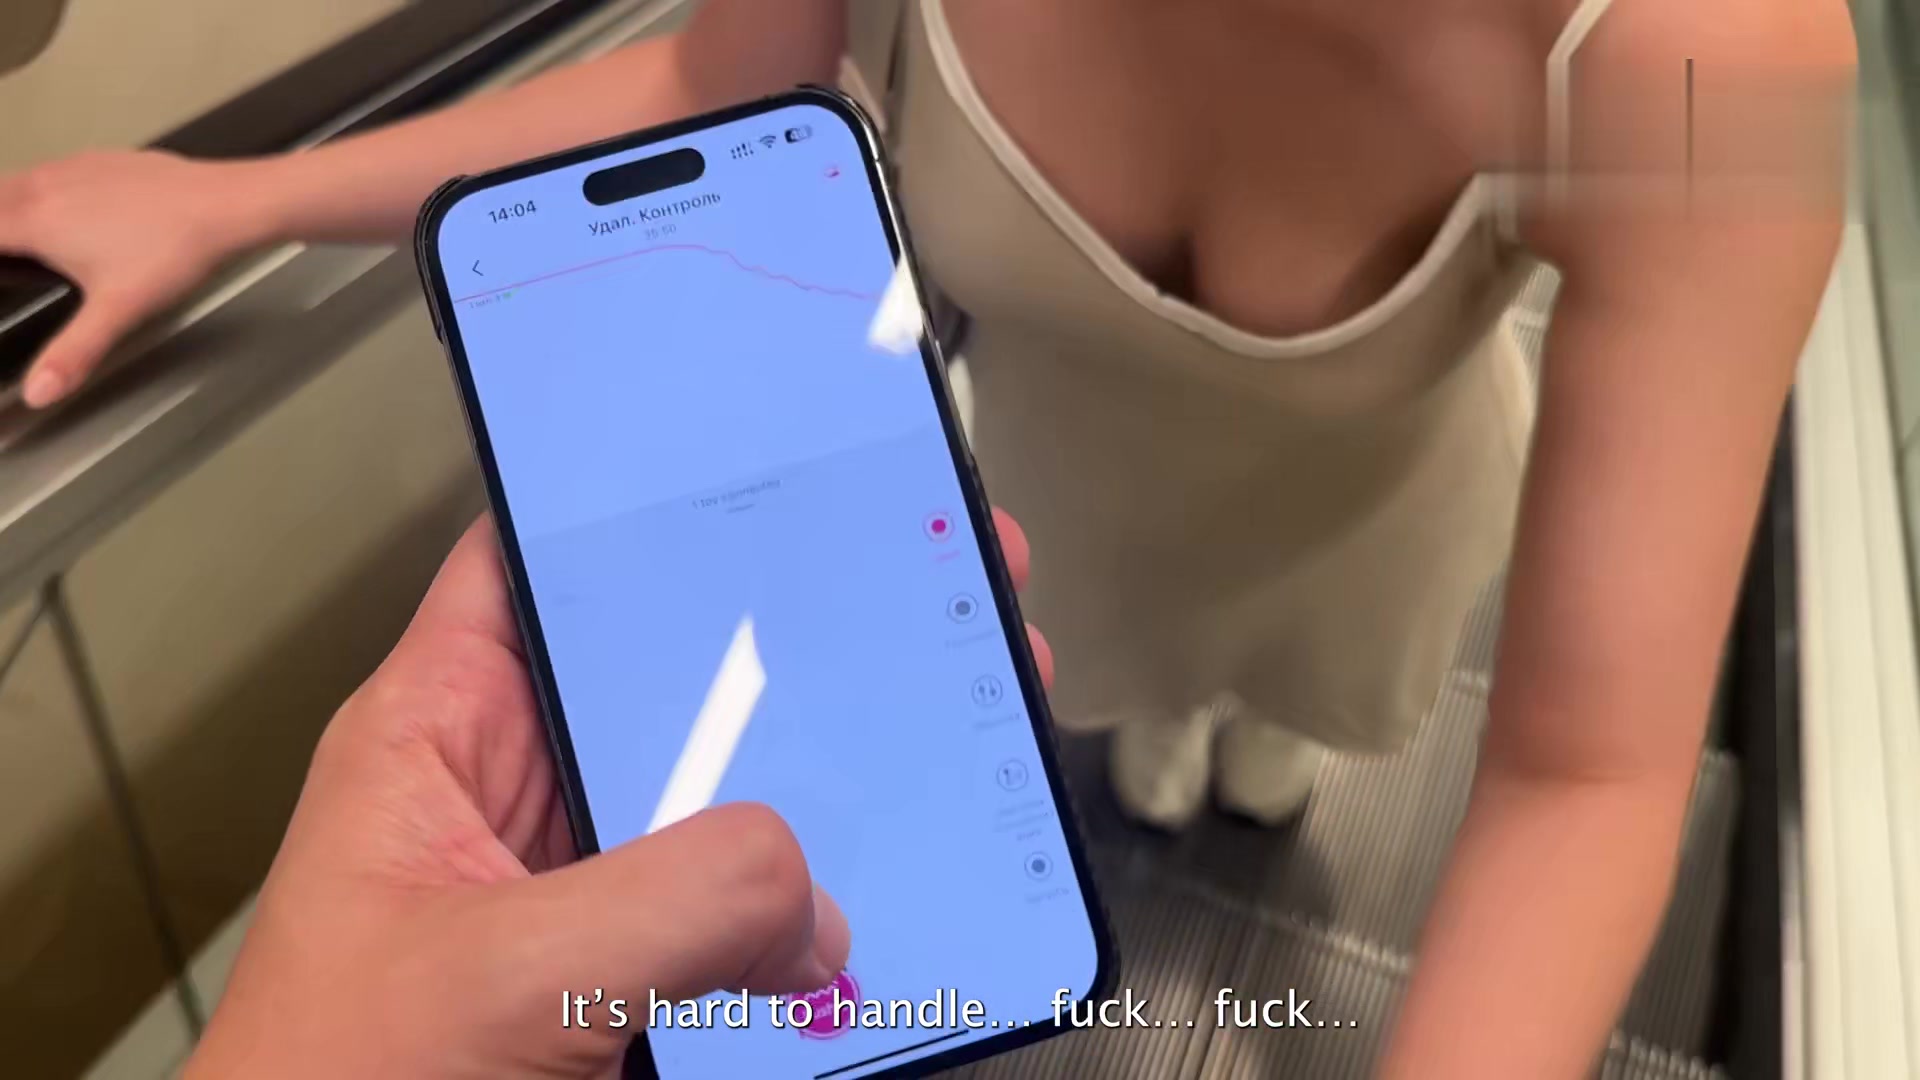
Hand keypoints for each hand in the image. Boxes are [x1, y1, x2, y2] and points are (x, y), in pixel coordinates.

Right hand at [0, 150, 270, 406]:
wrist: (224, 203)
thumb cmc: (172, 253)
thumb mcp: (118, 310)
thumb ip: (73, 351)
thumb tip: (37, 392)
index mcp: (36, 220)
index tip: (0, 273)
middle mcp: (45, 185)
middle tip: (5, 256)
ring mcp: (73, 167)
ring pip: (16, 180)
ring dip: (6, 206)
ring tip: (15, 235)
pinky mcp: (102, 159)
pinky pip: (53, 170)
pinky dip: (41, 188)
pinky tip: (61, 206)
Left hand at [184, 510, 1049, 1078]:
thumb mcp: (497, 970)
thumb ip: (667, 902)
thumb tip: (813, 891)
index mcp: (441, 736)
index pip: (536, 562)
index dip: (637, 504)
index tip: (757, 459)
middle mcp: (519, 800)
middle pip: (667, 684)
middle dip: (786, 648)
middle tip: (911, 587)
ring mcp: (578, 896)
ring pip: (716, 807)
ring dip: (816, 788)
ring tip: (933, 730)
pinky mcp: (627, 985)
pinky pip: (739, 920)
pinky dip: (810, 914)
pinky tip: (885, 892)